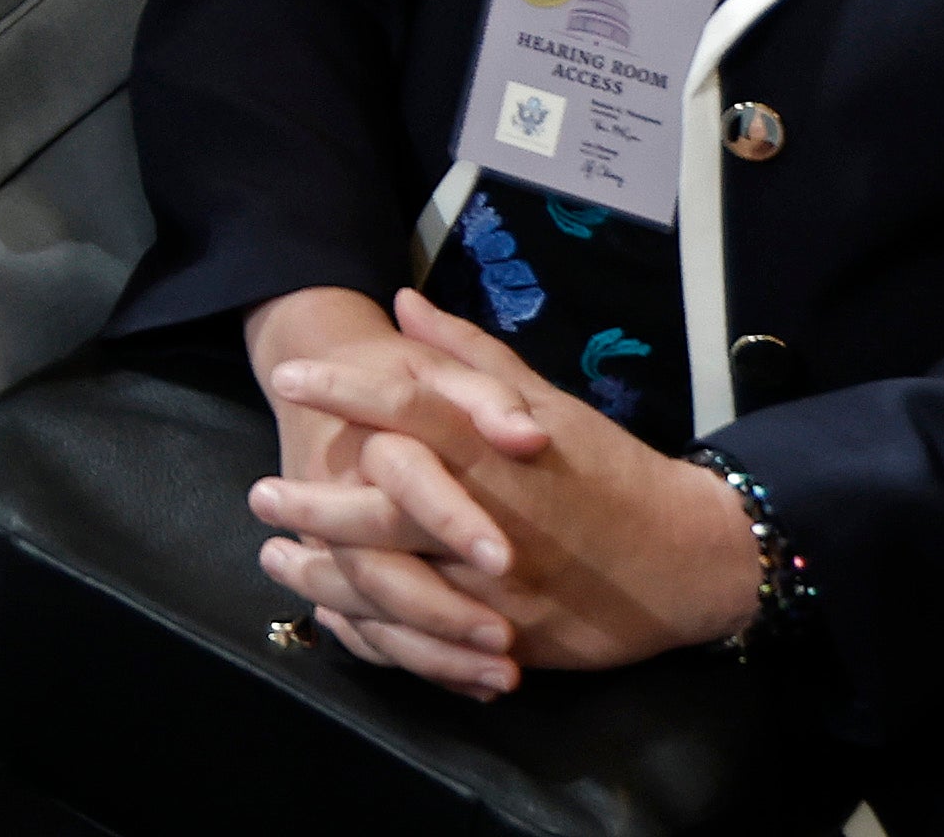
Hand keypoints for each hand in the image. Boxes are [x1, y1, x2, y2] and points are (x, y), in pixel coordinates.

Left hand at [253, 293, 762, 688]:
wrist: (686, 557)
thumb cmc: (609, 470)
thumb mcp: (547, 401)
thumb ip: (469, 356)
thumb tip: (404, 303)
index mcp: (498, 448)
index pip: (409, 409)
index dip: (343, 390)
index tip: (287, 376)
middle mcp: (491, 514)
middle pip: (384, 509)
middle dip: (313, 503)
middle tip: (258, 493)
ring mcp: (497, 584)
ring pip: (393, 584)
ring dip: (325, 574)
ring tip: (276, 559)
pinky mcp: (505, 638)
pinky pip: (423, 640)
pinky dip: (371, 630)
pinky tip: (331, 614)